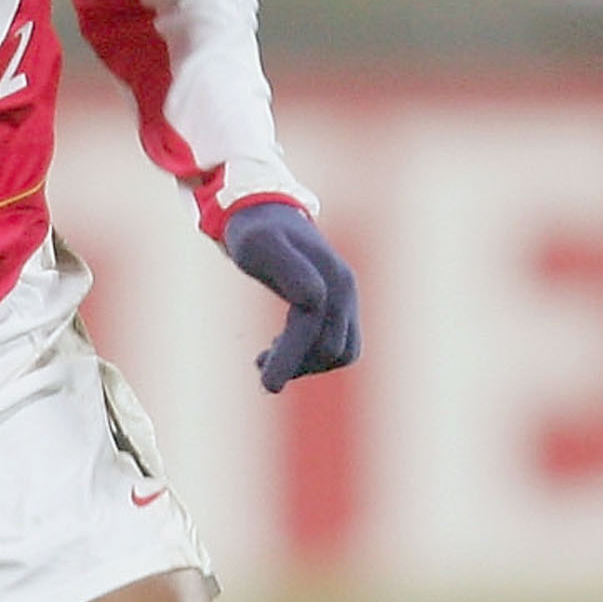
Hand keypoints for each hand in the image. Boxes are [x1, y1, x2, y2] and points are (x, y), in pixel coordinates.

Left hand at [222, 201, 358, 391]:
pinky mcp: (340, 306)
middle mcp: (346, 290)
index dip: (290, 358)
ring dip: (306, 363)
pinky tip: (279, 346)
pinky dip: (311, 356)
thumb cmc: (256, 233)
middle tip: (258, 362)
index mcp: (330, 278)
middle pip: (332, 349)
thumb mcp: (260, 246)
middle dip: (296, 363)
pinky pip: (337, 345)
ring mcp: (346, 298)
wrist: (265, 215)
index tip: (267, 386)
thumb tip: (314, 299)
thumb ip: (287, 269)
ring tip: (266, 357)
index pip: (313, 331)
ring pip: (340, 352)